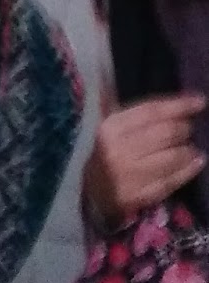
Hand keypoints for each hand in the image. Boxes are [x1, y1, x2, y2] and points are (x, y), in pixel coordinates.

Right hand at [84, 94, 206, 225]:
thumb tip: (138, 86)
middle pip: (165, 133)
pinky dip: (188, 170)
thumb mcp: (106, 126)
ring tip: (191, 147)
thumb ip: (125, 106)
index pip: (151, 111)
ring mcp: (131, 175)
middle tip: (190, 127)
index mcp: (110, 127)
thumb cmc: (98, 152)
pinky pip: (171, 181)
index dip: (178, 105)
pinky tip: (196, 162)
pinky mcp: (140, 196)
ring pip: (172, 157)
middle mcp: (120, 150)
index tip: (200, 101)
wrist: (86, 193)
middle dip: (184, 128)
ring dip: (188, 149)